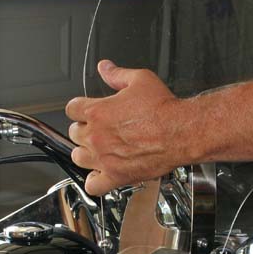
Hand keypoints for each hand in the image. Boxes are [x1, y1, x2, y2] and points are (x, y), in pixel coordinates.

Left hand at [66, 60, 183, 195]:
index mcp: (97, 111)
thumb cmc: (164, 109)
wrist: (181, 132)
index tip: (86, 111)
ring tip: (98, 150)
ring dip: (85, 153)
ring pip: (78, 158)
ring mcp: (104, 158)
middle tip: (99, 129)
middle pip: (74, 133)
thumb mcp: (140, 80)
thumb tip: (105, 68)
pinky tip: (101, 174)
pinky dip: (94, 181)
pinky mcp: (116, 176)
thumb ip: (118, 74)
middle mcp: (96, 136)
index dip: (79, 108)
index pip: (71, 109)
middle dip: (84, 129)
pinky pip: (93, 185)